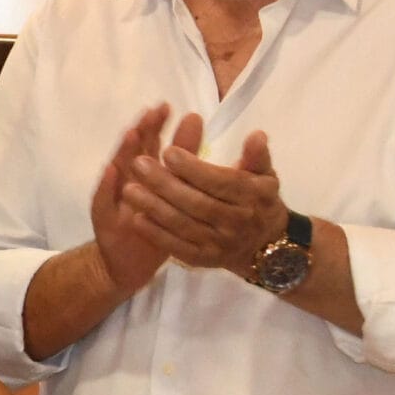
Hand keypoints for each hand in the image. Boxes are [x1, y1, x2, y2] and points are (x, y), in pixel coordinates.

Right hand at [88, 104, 187, 295]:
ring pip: (118, 171)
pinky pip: (103, 201)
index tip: (170, 107)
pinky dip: (106, 185)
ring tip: (133, 132)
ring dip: (124, 152)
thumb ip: (183, 164)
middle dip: (144, 130)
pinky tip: (111, 171)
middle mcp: (127, 182)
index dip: (159, 126)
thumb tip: (198, 129)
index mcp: (145, 176)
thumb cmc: (155, 226)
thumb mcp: (173, 196)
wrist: (129, 265)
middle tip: (155, 111)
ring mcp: (114, 199)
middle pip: (134, 151)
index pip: (151, 145)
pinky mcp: (104, 219)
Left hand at [124, 129, 289, 278]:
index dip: (193, 168)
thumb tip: (256, 135)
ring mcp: (218, 244)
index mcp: (252, 198)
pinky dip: (156, 234)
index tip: (167, 151)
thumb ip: (257, 156)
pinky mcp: (203, 260)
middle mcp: (236, 223)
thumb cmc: (259, 201)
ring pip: (183, 225)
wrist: (264, 246)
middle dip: (165, 183)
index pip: (219, 182)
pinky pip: (177, 247)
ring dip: (154, 207)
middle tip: (138, 164)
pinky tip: (137, 218)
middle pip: (196, 203)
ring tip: (129, 188)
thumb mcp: (265, 176)